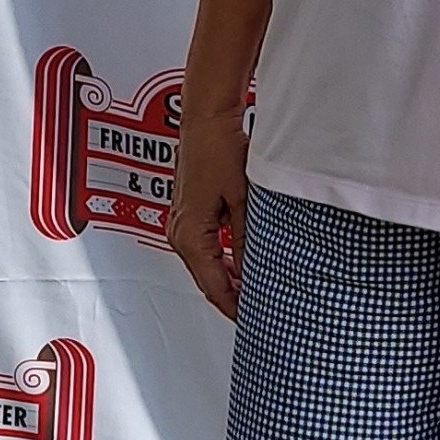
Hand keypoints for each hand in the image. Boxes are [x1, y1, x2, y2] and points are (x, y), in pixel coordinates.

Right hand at [166, 101, 249, 318]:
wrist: (207, 119)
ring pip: (206, 265)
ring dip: (229, 277)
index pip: (214, 286)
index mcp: (190, 235)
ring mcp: (180, 223)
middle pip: (207, 279)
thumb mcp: (243, 201)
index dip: (234, 306)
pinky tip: (243, 262)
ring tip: (256, 290)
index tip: (253, 319)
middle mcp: (179, 232)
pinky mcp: (188, 213)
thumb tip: (256, 272)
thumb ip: (247, 240)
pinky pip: (205, 247)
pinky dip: (223, 259)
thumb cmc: (219, 149)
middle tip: (260, 309)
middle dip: (232, 296)